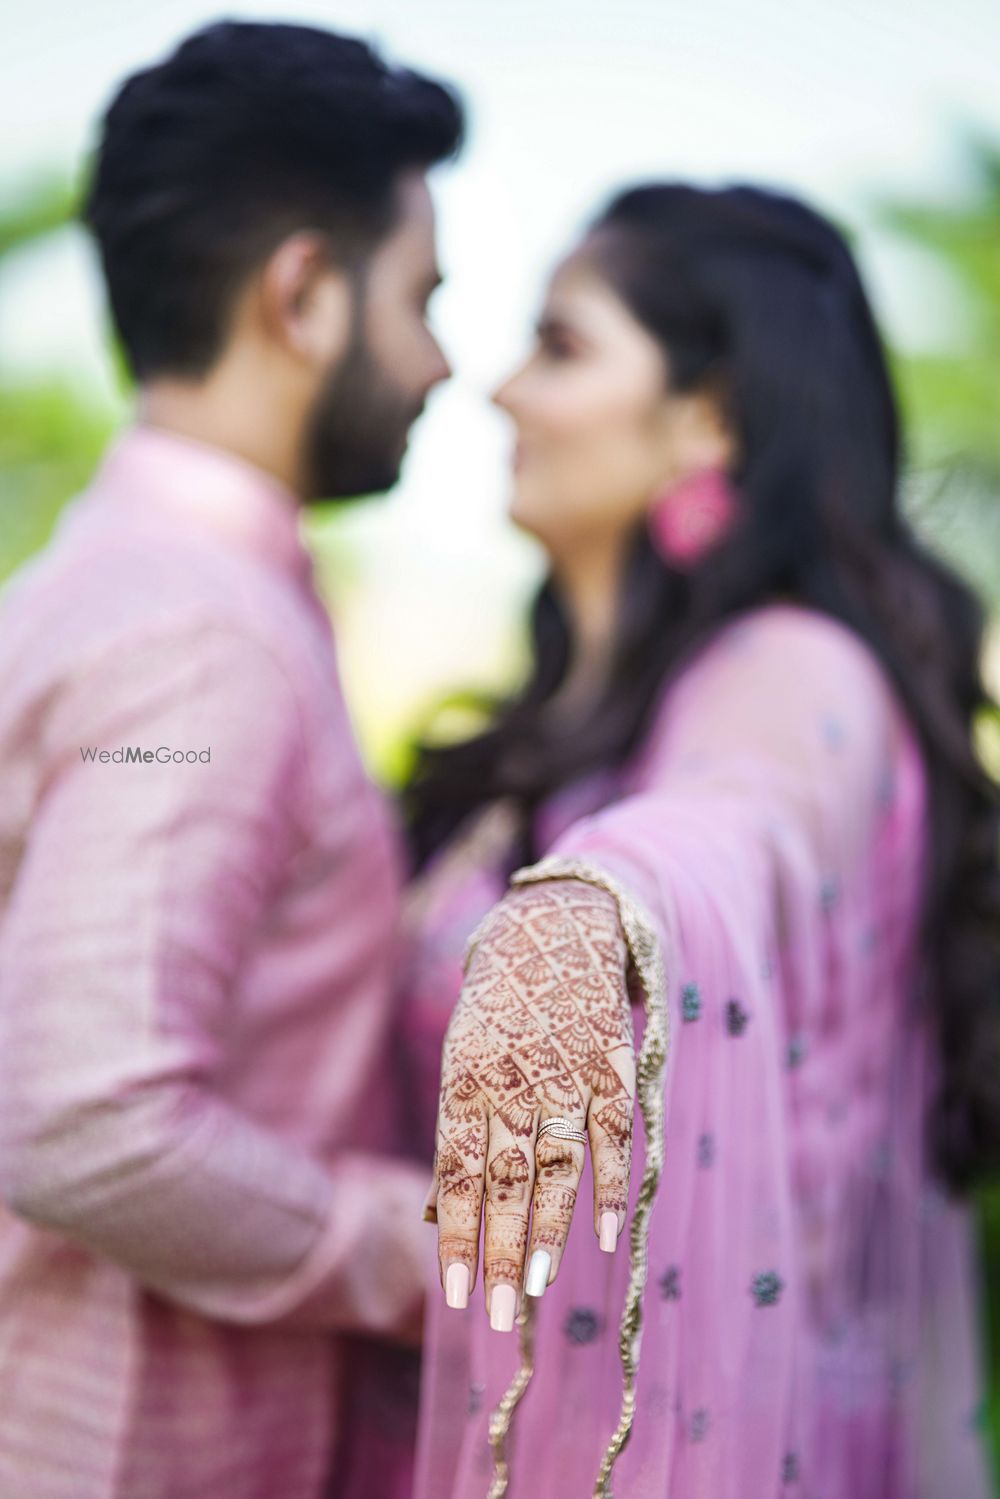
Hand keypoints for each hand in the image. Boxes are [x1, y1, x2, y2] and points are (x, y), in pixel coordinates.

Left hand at [425, 879, 634, 1329]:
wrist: (557, 927)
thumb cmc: (502, 1010)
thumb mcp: (466, 1058)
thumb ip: (463, 1131)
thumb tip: (447, 1217)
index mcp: (466, 1076)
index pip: (457, 1171)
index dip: (458, 1236)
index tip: (457, 1297)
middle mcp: (512, 1076)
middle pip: (505, 1178)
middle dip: (502, 1251)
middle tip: (503, 1317)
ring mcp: (564, 1068)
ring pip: (557, 1162)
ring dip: (550, 1228)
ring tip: (540, 1286)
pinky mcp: (612, 1062)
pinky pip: (614, 1134)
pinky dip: (612, 1185)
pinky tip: (606, 1234)